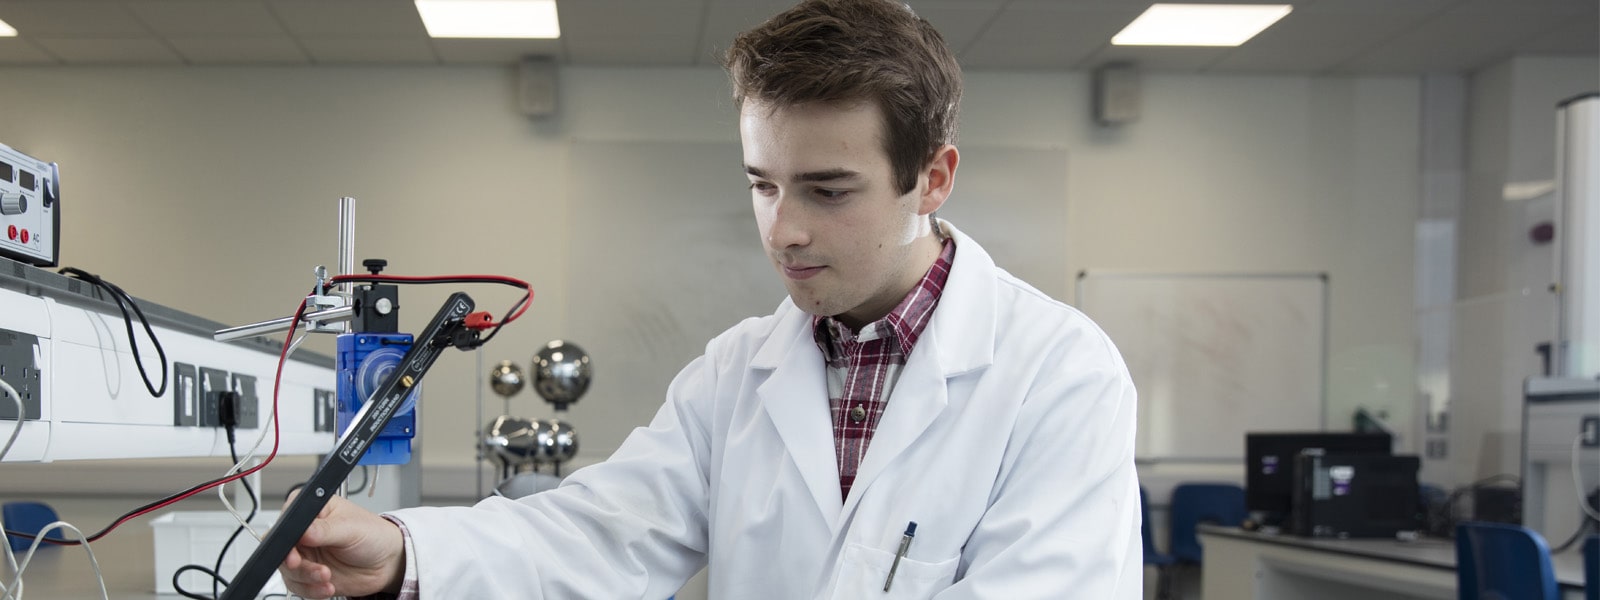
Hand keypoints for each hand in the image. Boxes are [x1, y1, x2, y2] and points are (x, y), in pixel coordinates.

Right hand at [277, 492, 405, 598]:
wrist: (387, 562)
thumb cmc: (373, 536)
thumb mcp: (351, 528)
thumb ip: (325, 530)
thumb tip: (304, 530)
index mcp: (312, 511)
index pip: (287, 521)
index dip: (285, 536)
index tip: (294, 550)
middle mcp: (304, 533)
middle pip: (281, 549)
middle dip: (292, 562)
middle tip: (302, 566)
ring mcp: (305, 555)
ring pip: (288, 570)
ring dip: (306, 578)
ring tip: (326, 578)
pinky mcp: (309, 575)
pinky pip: (298, 586)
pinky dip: (311, 590)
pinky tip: (328, 587)